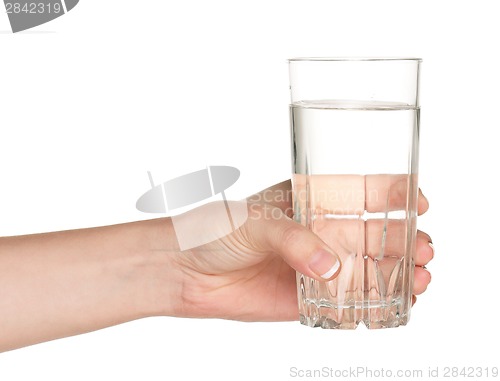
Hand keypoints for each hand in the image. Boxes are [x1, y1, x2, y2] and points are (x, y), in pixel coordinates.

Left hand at [168, 180, 432, 321]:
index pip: (358, 193)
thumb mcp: (257, 223)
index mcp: (308, 202)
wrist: (187, 272)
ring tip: (419, 278)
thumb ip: (294, 240)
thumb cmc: (216, 232)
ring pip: (366, 269)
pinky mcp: (306, 298)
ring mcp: (314, 266)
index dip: (392, 195)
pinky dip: (371, 305)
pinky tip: (393, 305)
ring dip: (396, 273)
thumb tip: (330, 267)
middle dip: (402, 240)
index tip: (417, 202)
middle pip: (371, 234)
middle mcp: (317, 232)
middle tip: (422, 248)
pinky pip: (346, 303)